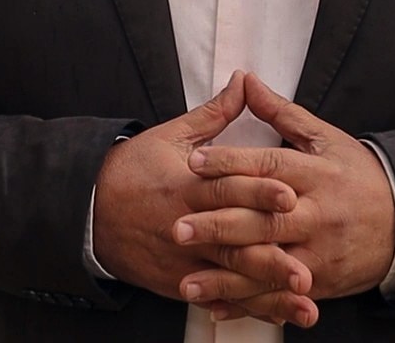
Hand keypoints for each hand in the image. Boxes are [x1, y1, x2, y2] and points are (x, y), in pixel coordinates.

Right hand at [93, 72, 311, 307]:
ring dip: (269, 292)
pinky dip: (248, 308)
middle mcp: (187, 227)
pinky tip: (277, 313)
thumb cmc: (132, 170)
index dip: (258, 190)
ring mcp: (184, 259)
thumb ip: (214, 114)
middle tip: (306, 268)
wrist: (88, 212)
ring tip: (304, 301)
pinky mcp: (179, 281)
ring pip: (231, 277)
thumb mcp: (170, 137)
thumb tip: (243, 81)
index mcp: (187, 186)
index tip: (290, 194)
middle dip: (271, 257)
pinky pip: (217, 296)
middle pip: (234, 242)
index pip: (226, 188)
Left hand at [175, 73, 394, 324]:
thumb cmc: (357, 175)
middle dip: (220, 226)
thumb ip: (281, 114)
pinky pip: (280, 295)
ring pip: (269, 266)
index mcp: (315, 174)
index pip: (268, 168)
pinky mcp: (321, 282)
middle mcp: (317, 215)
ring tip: (188, 282)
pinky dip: (248, 304)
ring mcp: (319, 253)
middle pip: (264, 221)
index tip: (193, 162)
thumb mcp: (325, 138)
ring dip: (227, 278)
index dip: (230, 164)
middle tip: (178, 228)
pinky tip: (216, 307)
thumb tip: (246, 81)